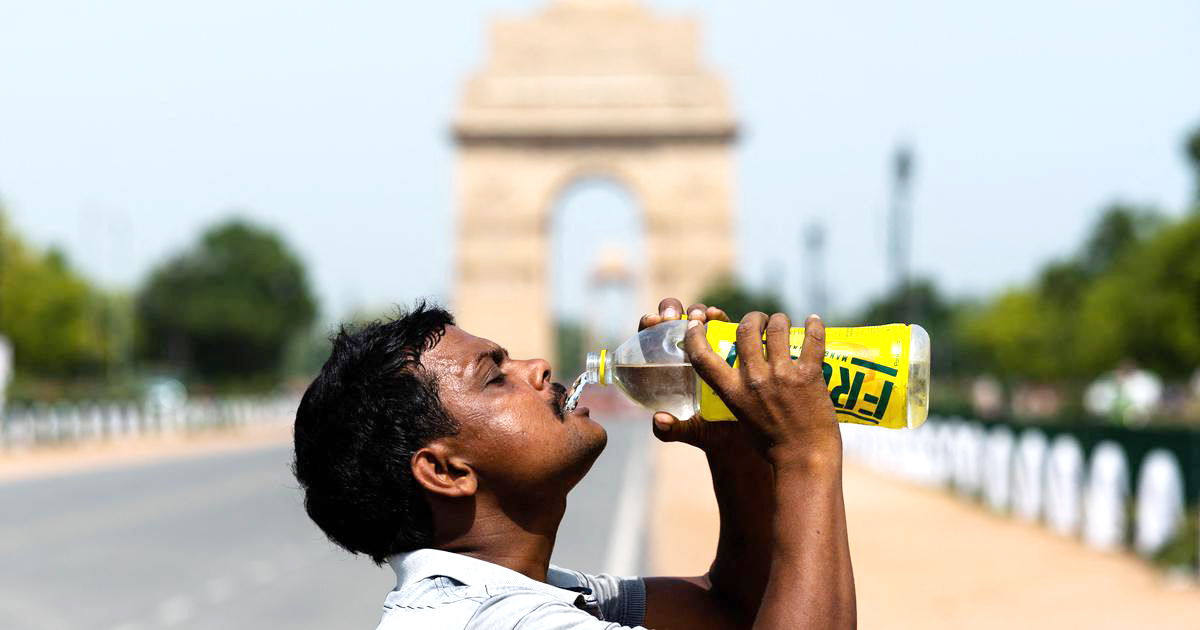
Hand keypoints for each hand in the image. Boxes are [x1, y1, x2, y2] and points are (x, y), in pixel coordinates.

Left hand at [638, 298, 753, 451]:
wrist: (745, 432)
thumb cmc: (712, 430)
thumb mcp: (692, 431)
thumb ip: (671, 430)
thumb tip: (658, 420)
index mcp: (666, 367)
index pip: (650, 339)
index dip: (647, 326)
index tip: (651, 323)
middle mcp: (684, 351)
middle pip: (671, 321)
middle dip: (670, 310)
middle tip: (673, 318)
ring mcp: (707, 345)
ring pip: (696, 318)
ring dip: (695, 311)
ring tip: (699, 317)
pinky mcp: (729, 343)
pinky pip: (721, 324)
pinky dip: (717, 315)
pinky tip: (717, 315)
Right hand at [683, 311, 839, 465]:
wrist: (804, 460)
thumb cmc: (770, 445)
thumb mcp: (740, 418)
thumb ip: (735, 395)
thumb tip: (734, 377)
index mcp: (733, 392)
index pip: (703, 357)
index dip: (696, 336)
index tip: (697, 324)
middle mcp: (754, 380)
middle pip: (745, 330)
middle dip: (752, 318)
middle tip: (760, 320)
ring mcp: (782, 376)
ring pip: (778, 327)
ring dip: (780, 319)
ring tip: (783, 322)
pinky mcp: (809, 376)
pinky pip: (812, 340)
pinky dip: (815, 326)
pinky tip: (814, 321)